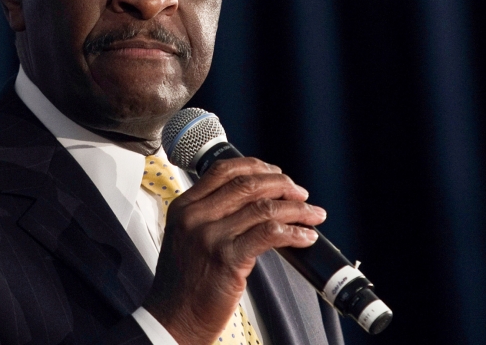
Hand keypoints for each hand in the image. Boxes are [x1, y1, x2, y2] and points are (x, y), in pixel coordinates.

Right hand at [142, 157, 326, 344]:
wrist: (173, 318)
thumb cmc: (183, 284)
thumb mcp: (186, 238)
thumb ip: (210, 216)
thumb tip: (253, 203)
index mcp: (184, 207)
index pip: (223, 170)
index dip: (256, 166)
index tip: (276, 173)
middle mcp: (195, 216)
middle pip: (247, 184)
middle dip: (282, 185)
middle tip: (300, 194)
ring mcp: (210, 236)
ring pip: (263, 207)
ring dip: (296, 209)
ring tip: (313, 214)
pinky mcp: (227, 259)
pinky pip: (269, 234)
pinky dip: (293, 232)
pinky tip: (305, 236)